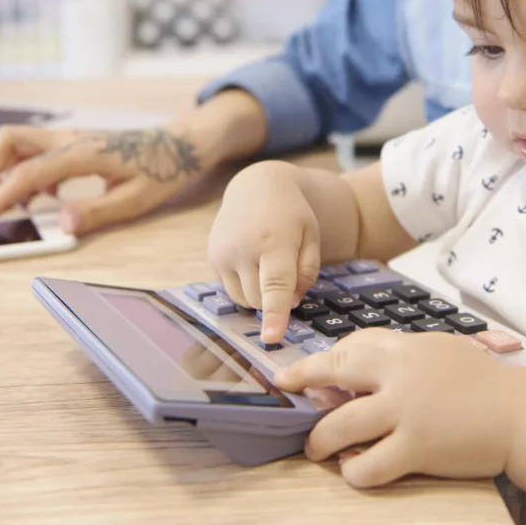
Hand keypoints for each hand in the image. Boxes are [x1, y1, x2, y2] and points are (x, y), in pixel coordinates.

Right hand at [0, 125, 203, 234]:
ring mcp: (72, 137)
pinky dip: (30, 169)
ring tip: (31, 203)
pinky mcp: (76, 141)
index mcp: (83, 154)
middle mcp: (71, 139)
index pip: (26, 174)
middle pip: (9, 140)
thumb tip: (64, 225)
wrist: (182, 145)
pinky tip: (52, 194)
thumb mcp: (137, 200)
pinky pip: (37, 149)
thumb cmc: (163, 170)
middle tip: (5, 205)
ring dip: (10, 170)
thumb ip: (98, 212)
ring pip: (19, 141)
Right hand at [207, 161, 321, 343]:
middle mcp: (244, 248)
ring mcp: (224, 253)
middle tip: (287, 274)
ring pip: (243, 299)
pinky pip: (231, 290)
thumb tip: (291, 302)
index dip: (274, 314)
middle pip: (260, 298)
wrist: (258, 186)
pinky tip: (254, 263)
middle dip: (275, 300)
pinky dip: (246, 286)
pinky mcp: (213, 257)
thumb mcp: (311, 236)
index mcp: (276, 242)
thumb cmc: (292, 213)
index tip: (271, 338)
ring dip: (260, 295)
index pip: (275, 285)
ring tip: (269, 265)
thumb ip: (307, 271)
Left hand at [275, 328, 525, 487]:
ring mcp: (405, 411)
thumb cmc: (483, 383)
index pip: (353, 343)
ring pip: (338, 426)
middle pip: (334, 371)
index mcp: (407, 348)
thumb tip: (361, 363)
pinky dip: (353, 470)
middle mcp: (400, 374)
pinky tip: (356, 468)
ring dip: (319, 441)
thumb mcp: (443, 350)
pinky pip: (366, 466)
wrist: (519, 413)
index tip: (305, 369)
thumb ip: (403, 355)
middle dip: (303, 379)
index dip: (324, 358)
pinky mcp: (415, 448)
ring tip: (315, 448)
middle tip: (286, 389)